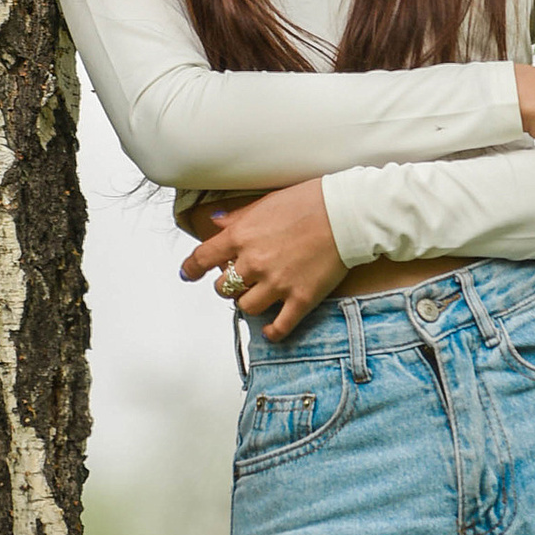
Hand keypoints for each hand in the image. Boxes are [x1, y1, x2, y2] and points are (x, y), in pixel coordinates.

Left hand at [178, 178, 346, 341]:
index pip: (202, 258)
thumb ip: (238, 217)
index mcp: (241, 237)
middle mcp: (254, 263)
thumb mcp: (265, 203)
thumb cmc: (309, 201)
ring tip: (258, 297)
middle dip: (228, 285)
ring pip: (246, 307)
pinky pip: (279, 326)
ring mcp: (276, 284)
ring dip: (249, 303)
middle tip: (240, 280)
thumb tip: (216, 222)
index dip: (191, 269)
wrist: (345, 214)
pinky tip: (271, 331)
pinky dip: (272, 332)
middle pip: (223, 288)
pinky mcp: (300, 299)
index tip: (188, 274)